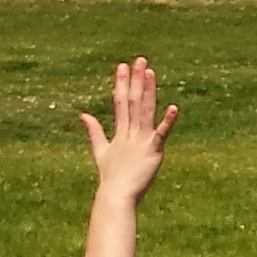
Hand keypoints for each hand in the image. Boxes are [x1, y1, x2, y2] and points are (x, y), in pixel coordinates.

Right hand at [81, 57, 176, 204]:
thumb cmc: (111, 177)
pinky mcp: (153, 151)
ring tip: (151, 72)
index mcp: (120, 132)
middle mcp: (130, 133)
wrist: (116, 196)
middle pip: (133, 102)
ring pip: (145, 111)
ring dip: (148, 91)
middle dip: (136, 80)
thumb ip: (94, 132)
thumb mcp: (101, 151)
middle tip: (140, 60)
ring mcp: (142, 141)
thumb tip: (83, 115)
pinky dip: (167, 121)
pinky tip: (173, 107)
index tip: (123, 66)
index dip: (122, 84)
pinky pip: (161, 133)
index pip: (120, 102)